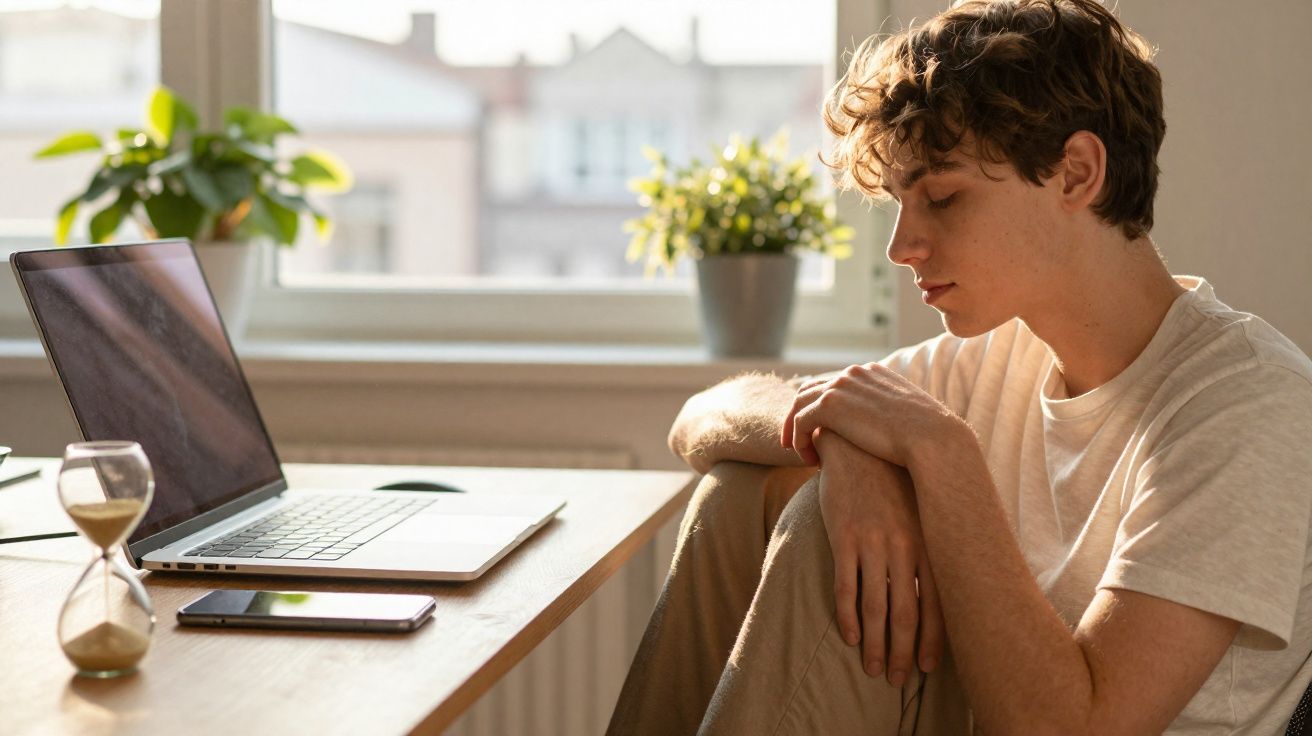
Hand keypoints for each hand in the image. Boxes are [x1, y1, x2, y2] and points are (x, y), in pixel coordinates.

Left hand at [782, 362, 958, 466]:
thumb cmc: (930, 439)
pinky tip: (809, 460)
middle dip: (800, 413)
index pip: (835, 383)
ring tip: (798, 453)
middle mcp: (854, 374)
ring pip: (800, 404)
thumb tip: (893, 430)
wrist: (933, 440)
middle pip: (812, 388)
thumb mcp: (913, 420)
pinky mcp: (830, 404)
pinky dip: (798, 440)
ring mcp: (841, 386)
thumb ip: (895, 417)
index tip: (819, 429)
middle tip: (796, 440)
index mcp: (873, 373)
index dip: (822, 406)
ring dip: (795, 428)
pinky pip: (800, 421)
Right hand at [815, 429, 943, 684]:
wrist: (859, 445)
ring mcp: (873, 541)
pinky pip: (846, 586)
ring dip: (877, 644)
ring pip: (876, 606)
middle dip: (903, 651)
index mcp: (928, 542)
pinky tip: (851, 638)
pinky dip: (848, 617)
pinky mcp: (844, 536)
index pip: (937, 602)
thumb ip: (929, 548)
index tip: (928, 667)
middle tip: (898, 679)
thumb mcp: (920, 512)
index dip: (932, 640)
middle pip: (906, 613)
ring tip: (874, 669)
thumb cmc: (893, 483)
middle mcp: (905, 546)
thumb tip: (943, 590)